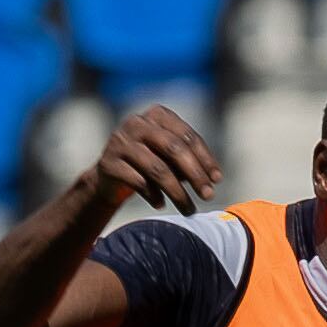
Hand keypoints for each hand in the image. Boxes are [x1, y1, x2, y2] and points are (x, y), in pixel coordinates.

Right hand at [91, 106, 222, 214]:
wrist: (110, 178)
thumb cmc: (149, 165)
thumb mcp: (170, 158)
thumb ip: (189, 161)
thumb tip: (212, 179)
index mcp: (157, 116)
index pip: (187, 135)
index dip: (205, 158)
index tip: (217, 180)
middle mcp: (137, 124)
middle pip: (174, 148)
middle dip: (195, 174)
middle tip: (208, 196)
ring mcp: (120, 142)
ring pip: (157, 168)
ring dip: (178, 193)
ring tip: (189, 210)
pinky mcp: (109, 164)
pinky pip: (138, 183)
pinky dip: (153, 196)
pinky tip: (161, 205)